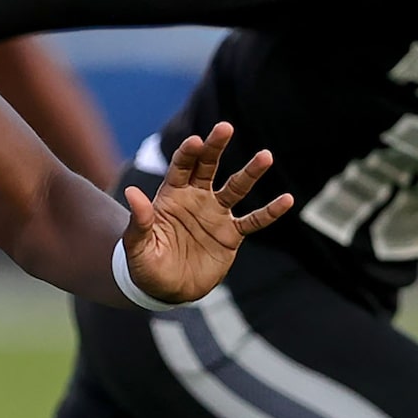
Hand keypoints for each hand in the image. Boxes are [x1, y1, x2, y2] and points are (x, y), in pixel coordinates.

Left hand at [122, 121, 293, 304]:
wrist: (165, 290)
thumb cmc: (144, 267)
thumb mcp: (137, 247)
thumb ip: (138, 222)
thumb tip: (131, 192)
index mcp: (171, 197)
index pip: (180, 168)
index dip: (187, 154)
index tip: (195, 141)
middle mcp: (196, 199)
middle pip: (208, 167)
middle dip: (215, 147)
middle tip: (225, 127)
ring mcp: (215, 215)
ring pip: (236, 188)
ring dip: (250, 173)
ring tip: (265, 156)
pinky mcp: (231, 234)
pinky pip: (254, 220)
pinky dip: (269, 212)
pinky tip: (287, 200)